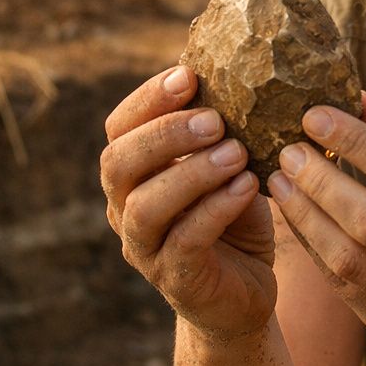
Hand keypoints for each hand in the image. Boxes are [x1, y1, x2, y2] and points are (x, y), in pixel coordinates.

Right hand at [100, 66, 275, 340]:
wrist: (245, 295)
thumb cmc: (234, 219)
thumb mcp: (228, 167)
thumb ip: (221, 131)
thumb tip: (243, 70)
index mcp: (132, 174)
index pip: (120, 127)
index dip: (148, 99)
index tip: (189, 75)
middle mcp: (125, 208)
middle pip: (118, 163)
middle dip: (164, 134)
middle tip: (214, 119)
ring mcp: (145, 248)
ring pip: (146, 205)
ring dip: (191, 173)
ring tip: (236, 153)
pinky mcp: (176, 279)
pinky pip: (186, 241)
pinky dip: (216, 209)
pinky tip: (248, 186)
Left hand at [267, 93, 365, 365]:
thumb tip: (356, 100)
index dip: (355, 142)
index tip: (313, 116)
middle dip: (320, 181)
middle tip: (288, 150)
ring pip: (346, 258)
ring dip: (304, 215)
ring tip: (280, 181)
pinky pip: (340, 284)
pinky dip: (311, 245)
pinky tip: (296, 215)